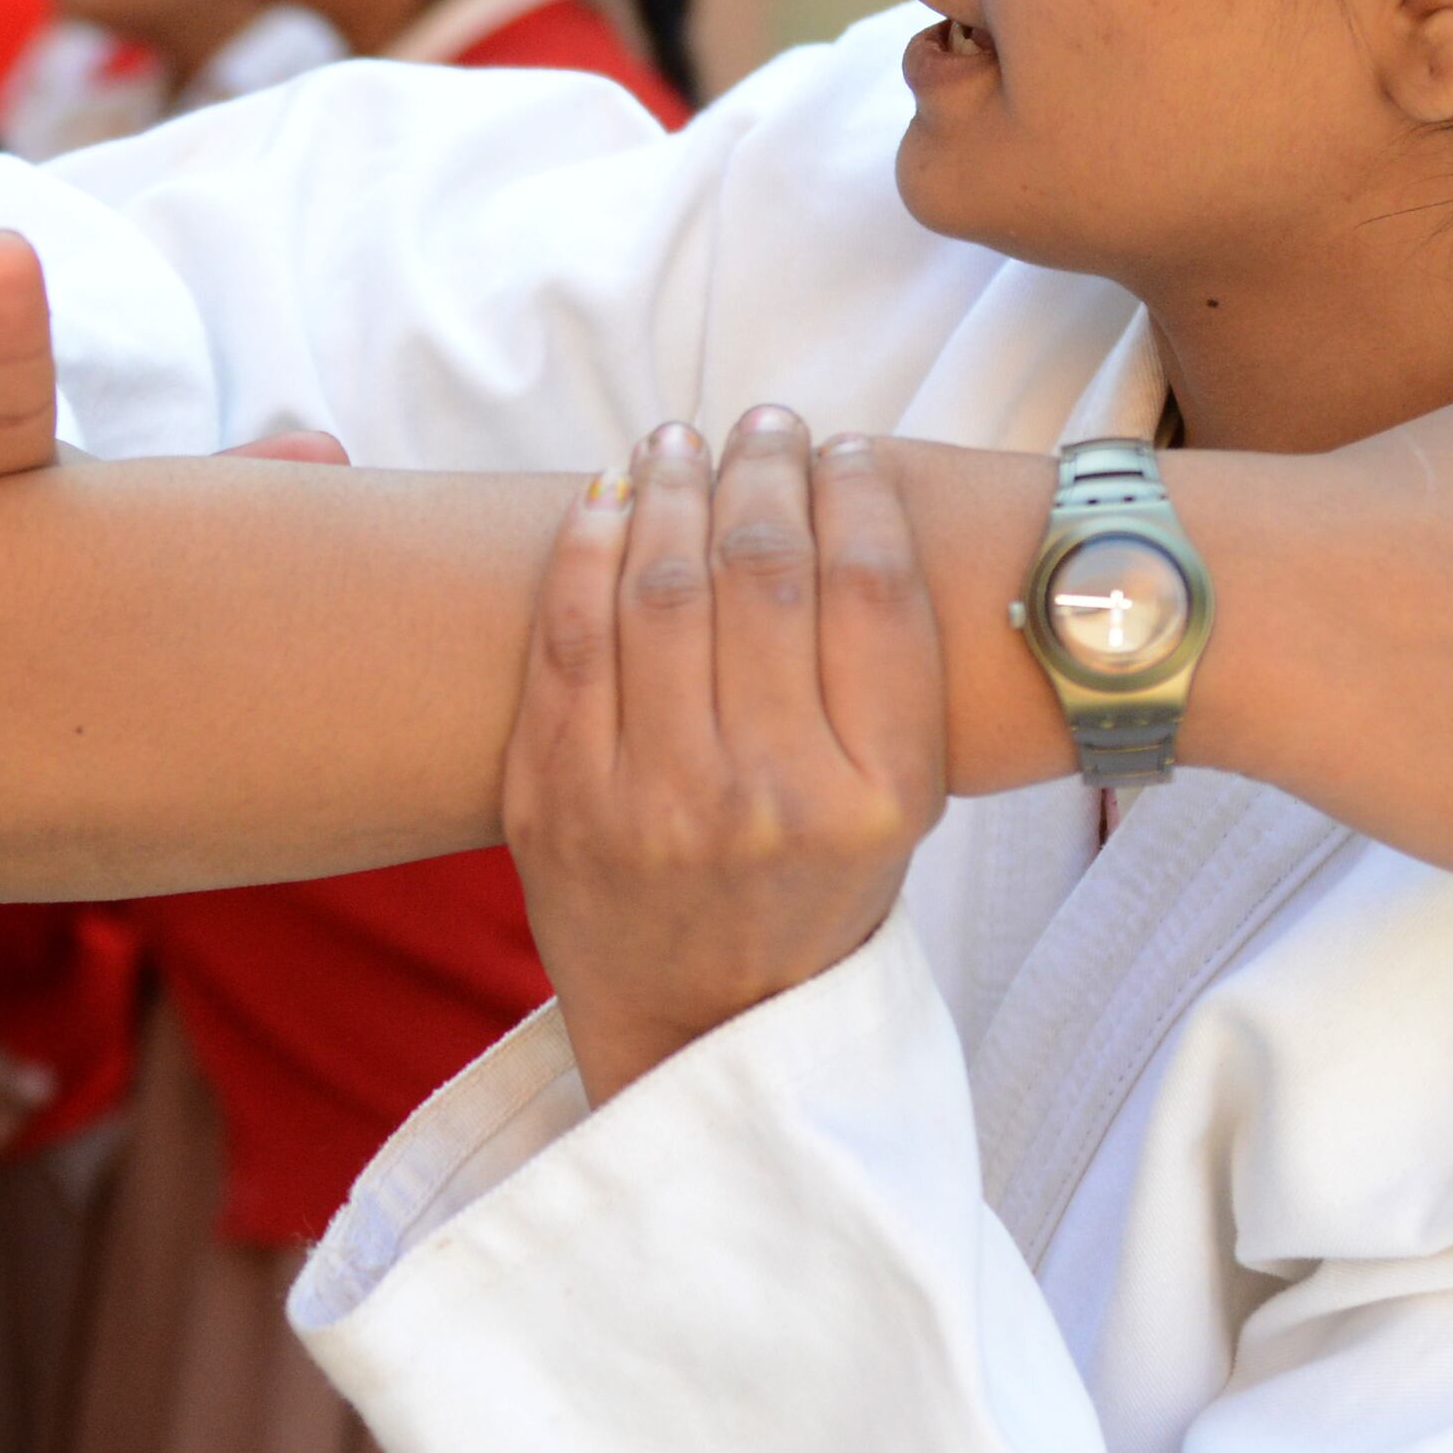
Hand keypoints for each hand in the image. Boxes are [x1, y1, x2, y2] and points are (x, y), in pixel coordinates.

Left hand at [508, 412, 948, 1097]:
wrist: (697, 1027)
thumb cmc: (812, 894)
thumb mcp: (895, 810)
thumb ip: (887, 679)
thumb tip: (854, 496)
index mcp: (875, 798)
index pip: (872, 593)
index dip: (857, 495)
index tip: (845, 447)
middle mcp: (767, 799)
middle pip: (765, 572)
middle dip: (764, 471)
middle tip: (764, 425)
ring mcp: (651, 801)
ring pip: (660, 585)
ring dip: (672, 487)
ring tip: (682, 443)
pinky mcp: (556, 802)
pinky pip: (565, 637)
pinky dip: (583, 548)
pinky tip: (603, 500)